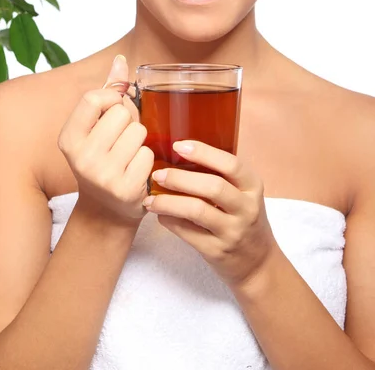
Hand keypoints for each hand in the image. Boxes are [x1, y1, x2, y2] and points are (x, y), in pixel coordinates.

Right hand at [57, 55, 152, 224]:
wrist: (106, 209)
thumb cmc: (104, 159)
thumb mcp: (97, 127)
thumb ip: (109, 92)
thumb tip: (121, 60)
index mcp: (68, 138)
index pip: (93, 98)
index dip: (111, 99)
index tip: (113, 110)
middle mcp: (81, 157)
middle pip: (121, 113)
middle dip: (129, 121)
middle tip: (122, 139)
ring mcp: (102, 175)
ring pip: (138, 132)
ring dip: (140, 140)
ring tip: (129, 155)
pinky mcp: (125, 189)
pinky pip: (148, 154)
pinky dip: (147, 160)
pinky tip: (137, 171)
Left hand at [142, 140, 276, 288]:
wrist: (257, 263)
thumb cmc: (242, 219)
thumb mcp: (242, 194)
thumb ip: (220, 176)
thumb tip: (178, 156)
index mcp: (252, 186)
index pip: (231, 164)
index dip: (203, 152)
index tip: (178, 146)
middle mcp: (246, 208)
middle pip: (213, 187)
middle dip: (180, 178)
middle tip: (157, 175)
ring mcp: (233, 231)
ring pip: (197, 211)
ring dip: (168, 202)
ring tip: (150, 199)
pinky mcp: (218, 251)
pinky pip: (188, 233)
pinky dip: (169, 221)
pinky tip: (159, 215)